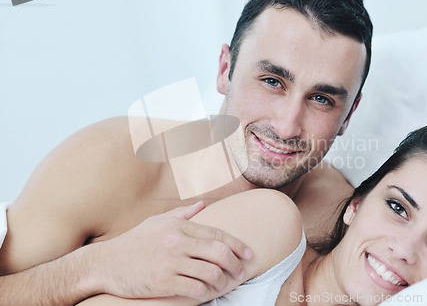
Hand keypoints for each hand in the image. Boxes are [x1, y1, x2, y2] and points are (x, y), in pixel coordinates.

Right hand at [90, 202, 252, 301]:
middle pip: (218, 252)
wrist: (105, 263)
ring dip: (222, 281)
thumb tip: (202, 205)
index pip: (216, 234)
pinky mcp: (163, 281)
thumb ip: (182, 214)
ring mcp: (170, 262)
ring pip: (210, 272)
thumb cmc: (133, 242)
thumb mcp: (156, 222)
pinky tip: (207, 293)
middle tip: (241, 272)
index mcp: (178, 226)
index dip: (237, 245)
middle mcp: (176, 242)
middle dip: (236, 264)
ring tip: (225, 284)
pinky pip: (195, 288)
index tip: (249, 254)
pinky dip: (205, 293)